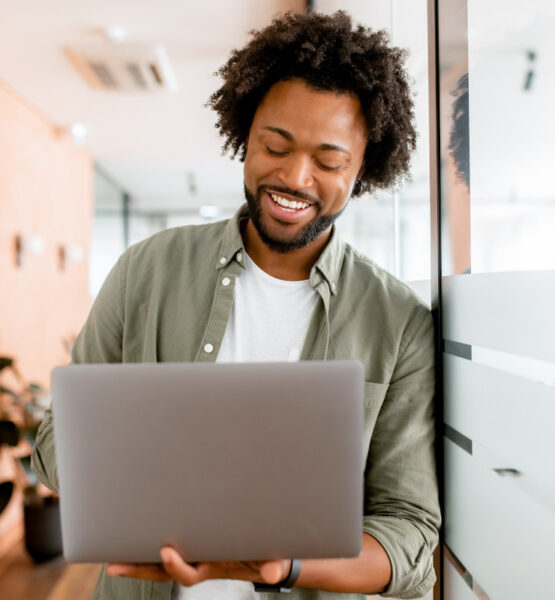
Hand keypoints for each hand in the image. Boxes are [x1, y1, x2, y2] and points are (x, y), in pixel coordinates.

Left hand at [106, 546, 291, 586]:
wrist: (266, 556)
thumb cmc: (266, 556)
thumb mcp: (271, 561)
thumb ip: (272, 566)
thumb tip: (273, 572)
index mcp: (214, 566)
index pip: (190, 573)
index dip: (176, 566)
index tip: (167, 551)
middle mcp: (199, 561)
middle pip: (163, 570)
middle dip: (140, 568)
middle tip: (115, 565)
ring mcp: (194, 552)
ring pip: (160, 559)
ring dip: (138, 556)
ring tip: (113, 554)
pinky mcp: (194, 539)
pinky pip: (169, 541)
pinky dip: (149, 541)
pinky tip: (134, 533)